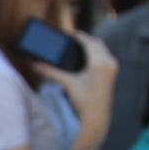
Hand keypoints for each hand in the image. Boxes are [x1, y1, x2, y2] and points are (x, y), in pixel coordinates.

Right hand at [33, 33, 119, 148]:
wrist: (97, 116)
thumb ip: (52, 72)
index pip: (88, 42)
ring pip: (102, 48)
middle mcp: (108, 62)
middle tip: (72, 37)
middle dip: (85, 38)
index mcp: (99, 63)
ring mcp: (112, 67)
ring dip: (91, 44)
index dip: (78, 35)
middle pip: (96, 42)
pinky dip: (96, 51)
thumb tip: (35, 65)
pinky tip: (87, 54)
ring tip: (78, 44)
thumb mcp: (68, 83)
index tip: (69, 33)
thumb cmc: (83, 101)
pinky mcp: (113, 71)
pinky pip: (105, 54)